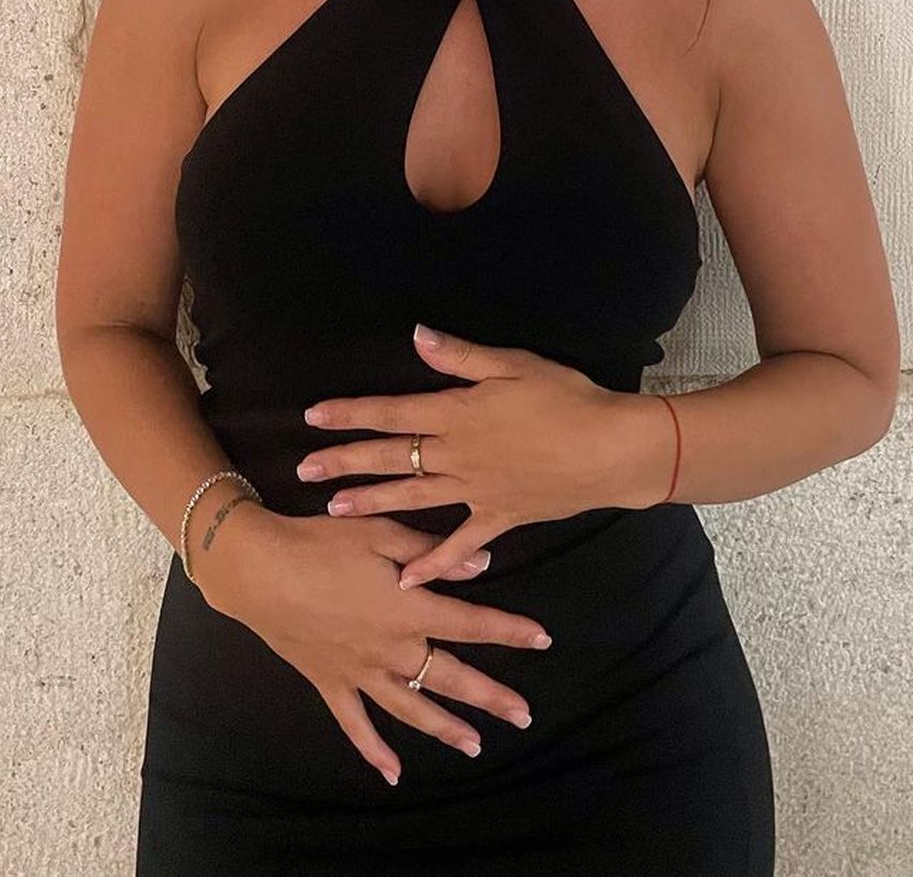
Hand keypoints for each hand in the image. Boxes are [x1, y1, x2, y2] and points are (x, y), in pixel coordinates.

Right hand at [205, 510, 549, 787]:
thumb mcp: (379, 532)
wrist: (259, 569)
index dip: (509, 630)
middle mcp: (390, 648)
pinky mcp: (330, 682)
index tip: (543, 640)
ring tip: (476, 745)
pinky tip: (392, 774)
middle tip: (523, 714)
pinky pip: (355, 724)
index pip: (470, 623)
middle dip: (490, 696)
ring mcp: (360, 671)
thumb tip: (480, 564)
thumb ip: (429, 551)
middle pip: (450, 677)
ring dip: (445, 727)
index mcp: (408, 608)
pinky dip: (373, 751)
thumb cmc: (321, 542)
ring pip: (411, 708)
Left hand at [297, 325, 636, 588]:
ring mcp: (475, 490)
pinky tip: (407, 578)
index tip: (313, 418)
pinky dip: (433, 562)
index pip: (392, 412)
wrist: (608, 450)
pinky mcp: (499, 516)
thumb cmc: (566, 398)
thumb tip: (417, 335)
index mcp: (458, 413)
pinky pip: (459, 543)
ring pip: (413, 497)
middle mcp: (458, 454)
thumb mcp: (515, 364)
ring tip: (334, 508)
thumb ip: (461, 356)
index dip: (352, 414)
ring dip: (372, 502)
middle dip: (346, 462)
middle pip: (392, 457)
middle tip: (303, 469)